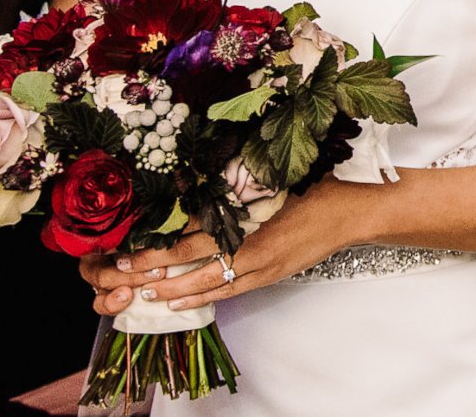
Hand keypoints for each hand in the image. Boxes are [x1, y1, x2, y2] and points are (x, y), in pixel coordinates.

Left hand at [78, 179, 370, 313]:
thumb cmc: (315, 183)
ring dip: (173, 287)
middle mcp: (249, 241)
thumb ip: (236, 180)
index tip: (131, 247)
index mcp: (247, 212)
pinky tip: (179, 301)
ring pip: (207, 280)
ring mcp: (260, 262)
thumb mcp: (272, 174)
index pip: (192, 232)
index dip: (160, 243)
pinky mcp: (270, 274)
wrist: (352, 209)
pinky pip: (229, 289)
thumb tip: (196, 179)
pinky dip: (202, 295)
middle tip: (122, 272)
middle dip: (155, 267)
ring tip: (143, 292)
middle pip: (192, 258)